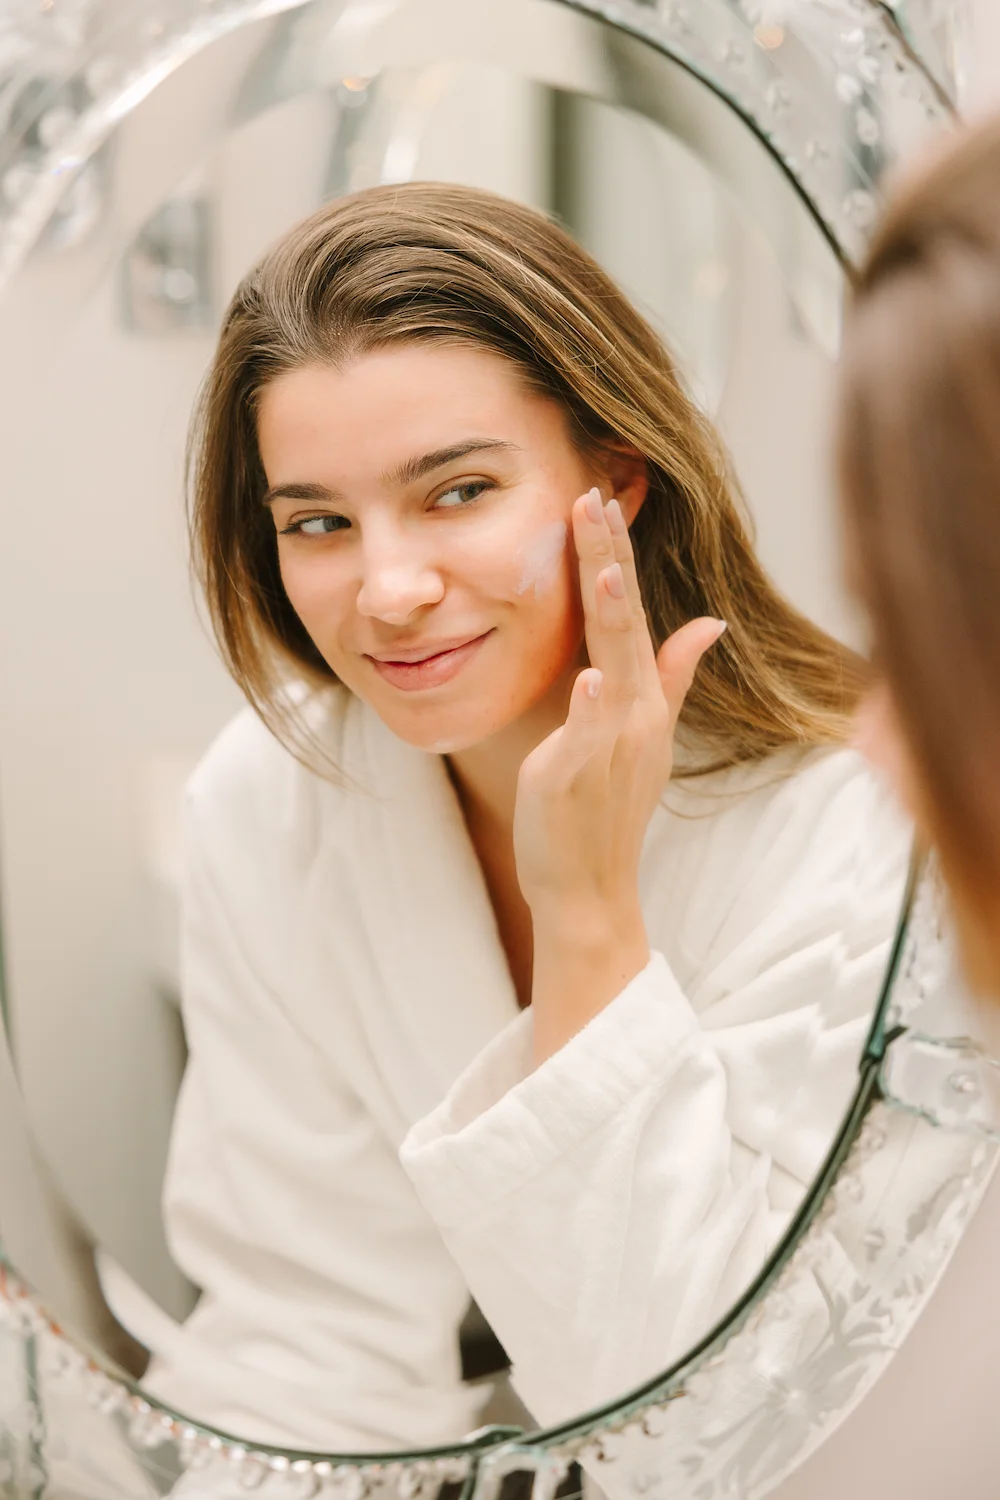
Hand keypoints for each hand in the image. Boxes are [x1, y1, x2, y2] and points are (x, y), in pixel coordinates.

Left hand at [514, 486, 725, 1061]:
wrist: (591, 887)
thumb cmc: (605, 810)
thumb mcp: (643, 734)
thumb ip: (673, 675)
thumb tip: (711, 622)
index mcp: (644, 700)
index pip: (631, 613)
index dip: (615, 557)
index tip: (598, 500)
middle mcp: (637, 715)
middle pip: (624, 625)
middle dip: (607, 561)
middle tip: (591, 501)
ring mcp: (614, 746)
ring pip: (616, 668)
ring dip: (613, 617)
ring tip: (606, 567)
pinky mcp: (584, 778)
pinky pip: (592, 737)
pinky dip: (594, 707)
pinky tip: (592, 676)